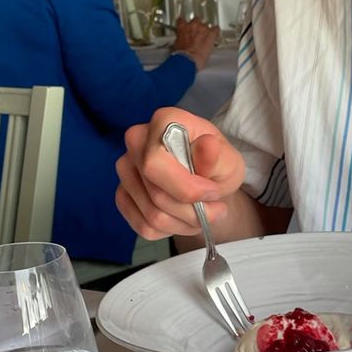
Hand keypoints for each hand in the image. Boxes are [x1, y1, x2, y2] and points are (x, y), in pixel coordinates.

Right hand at [115, 107, 245, 239]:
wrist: (208, 179)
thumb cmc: (218, 164)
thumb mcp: (229, 161)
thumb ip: (217, 156)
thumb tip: (206, 145)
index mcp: (164, 121)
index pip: (155, 163)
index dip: (186, 188)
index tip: (213, 193)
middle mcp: (137, 140)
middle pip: (156, 194)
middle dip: (192, 212)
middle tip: (216, 210)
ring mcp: (126, 168)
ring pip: (152, 215)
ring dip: (184, 222)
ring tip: (203, 214)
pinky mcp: (122, 193)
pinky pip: (143, 226)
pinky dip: (170, 230)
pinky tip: (184, 218)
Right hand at [172, 17, 217, 69]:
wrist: (189, 59)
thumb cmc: (182, 54)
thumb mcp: (177, 45)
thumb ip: (180, 38)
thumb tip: (181, 41)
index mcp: (183, 27)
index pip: (182, 20)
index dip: (184, 24)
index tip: (186, 27)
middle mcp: (193, 25)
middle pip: (196, 20)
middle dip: (197, 26)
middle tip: (197, 33)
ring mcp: (203, 29)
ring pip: (207, 25)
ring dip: (206, 30)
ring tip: (206, 37)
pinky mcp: (212, 34)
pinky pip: (216, 29)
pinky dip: (216, 31)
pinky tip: (215, 35)